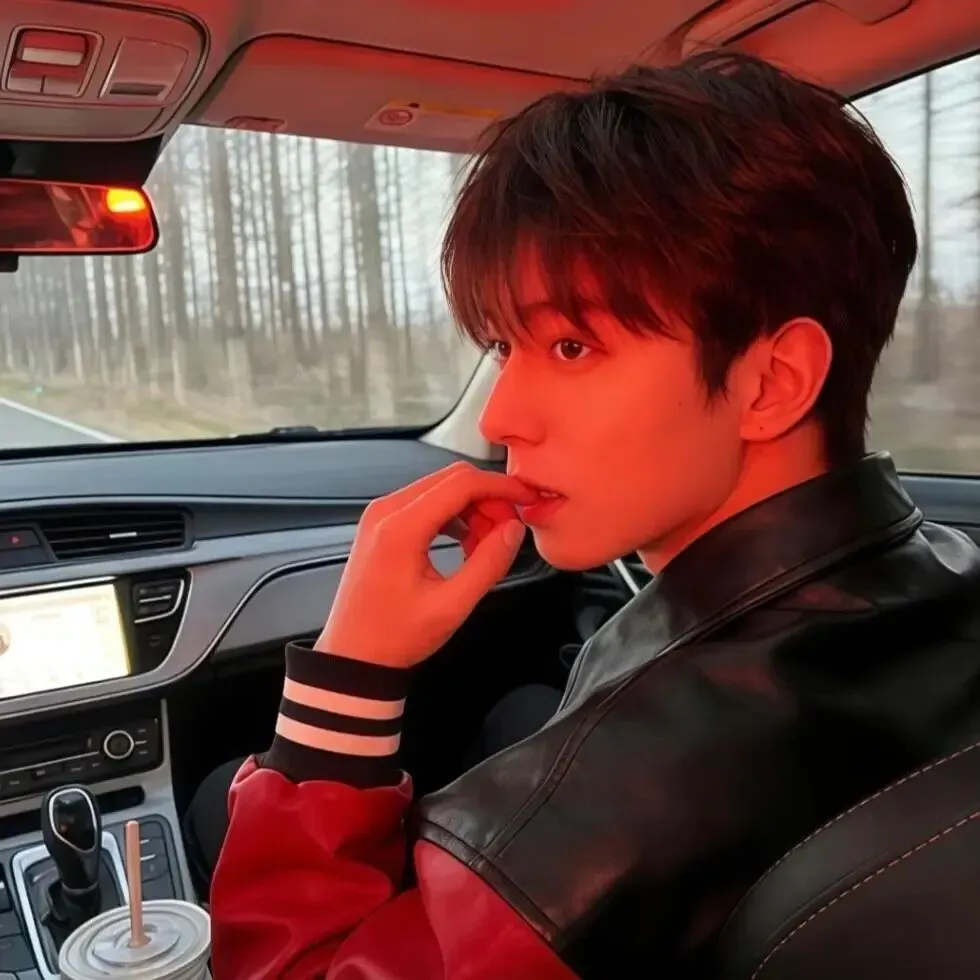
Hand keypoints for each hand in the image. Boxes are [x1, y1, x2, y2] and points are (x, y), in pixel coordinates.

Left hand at [316, 462, 535, 667]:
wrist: (352, 655)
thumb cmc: (392, 637)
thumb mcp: (451, 606)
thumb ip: (488, 564)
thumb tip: (513, 531)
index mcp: (400, 528)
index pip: (461, 483)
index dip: (501, 487)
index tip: (526, 498)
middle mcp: (386, 511)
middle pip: (452, 480)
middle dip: (489, 499)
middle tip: (509, 530)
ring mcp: (381, 516)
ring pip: (441, 489)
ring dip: (472, 509)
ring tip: (486, 545)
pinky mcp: (382, 525)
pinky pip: (426, 504)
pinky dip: (453, 516)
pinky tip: (466, 544)